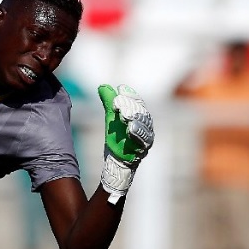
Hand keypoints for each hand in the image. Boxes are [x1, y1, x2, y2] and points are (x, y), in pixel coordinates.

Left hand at [97, 84, 154, 202]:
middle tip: (117, 101)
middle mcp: (146, 126)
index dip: (130, 95)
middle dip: (130, 105)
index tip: (120, 89)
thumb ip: (108, 102)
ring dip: (134, 118)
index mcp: (140, 117)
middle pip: (141, 112)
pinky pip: (142, 142)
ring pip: (143, 126)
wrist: (116, 162)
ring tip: (124, 113)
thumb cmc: (117, 139)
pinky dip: (136, 134)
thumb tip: (102, 86)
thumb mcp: (111, 118)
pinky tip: (129, 128)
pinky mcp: (142, 150)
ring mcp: (145, 139)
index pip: (138, 102)